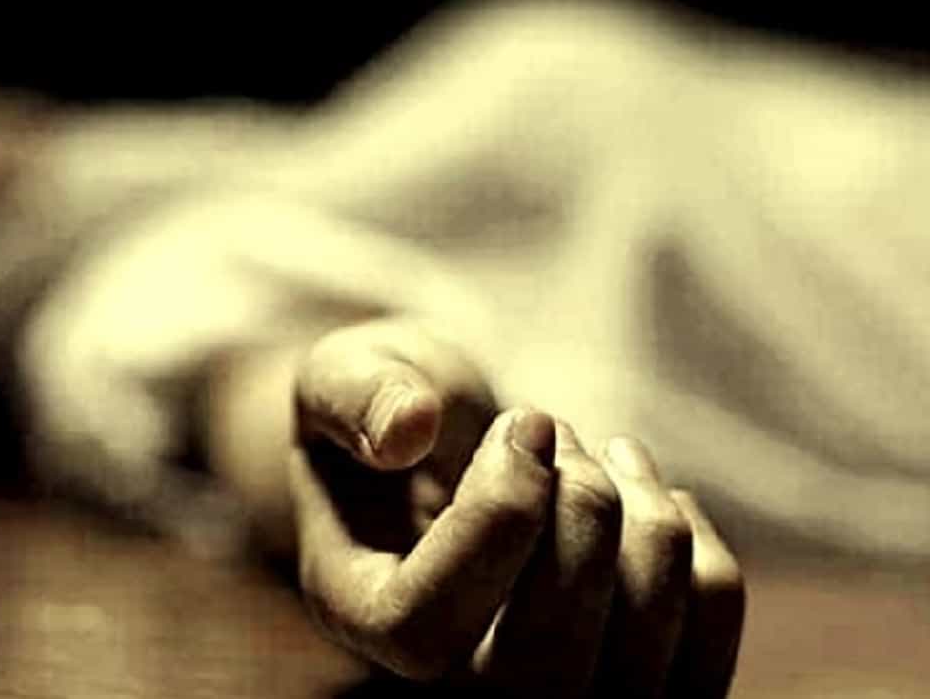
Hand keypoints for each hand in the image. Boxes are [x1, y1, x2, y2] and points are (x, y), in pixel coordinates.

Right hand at [288, 319, 744, 694]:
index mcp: (361, 617)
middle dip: (583, 518)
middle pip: (541, 673)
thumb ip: (355, 394)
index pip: (425, 630)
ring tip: (598, 450)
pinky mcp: (620, 681)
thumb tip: (407, 429)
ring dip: (646, 525)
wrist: (430, 446)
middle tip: (557, 427)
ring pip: (634, 674)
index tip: (524, 425)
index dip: (494, 524)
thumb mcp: (343, 375)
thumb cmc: (382, 408)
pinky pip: (700, 663)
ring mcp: (542, 696)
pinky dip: (695, 555)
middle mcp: (446, 686)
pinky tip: (644, 496)